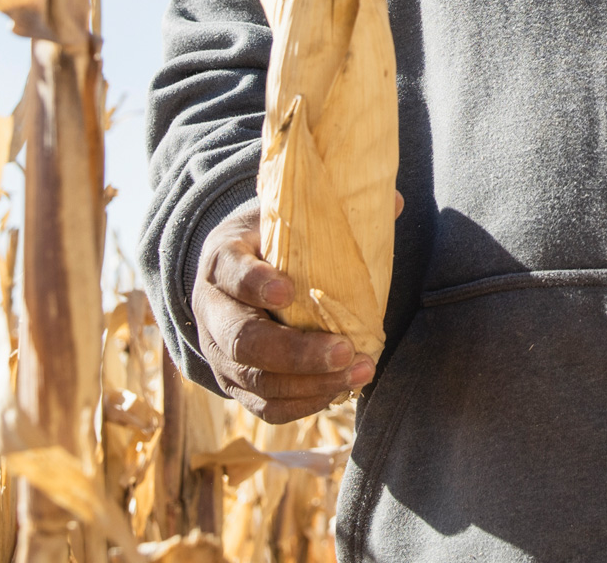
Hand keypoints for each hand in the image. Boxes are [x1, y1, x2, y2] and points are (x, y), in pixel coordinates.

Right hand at [192, 198, 378, 420]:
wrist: (233, 277)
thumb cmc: (270, 243)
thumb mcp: (288, 218)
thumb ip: (333, 211)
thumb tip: (394, 201)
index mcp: (221, 260)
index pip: (229, 272)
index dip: (254, 283)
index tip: (287, 290)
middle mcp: (212, 310)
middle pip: (242, 340)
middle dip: (295, 351)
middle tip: (344, 349)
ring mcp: (218, 353)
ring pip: (255, 380)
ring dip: (309, 384)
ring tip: (358, 372)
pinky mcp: (234, 383)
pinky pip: (263, 406)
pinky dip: (302, 404)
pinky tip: (338, 392)